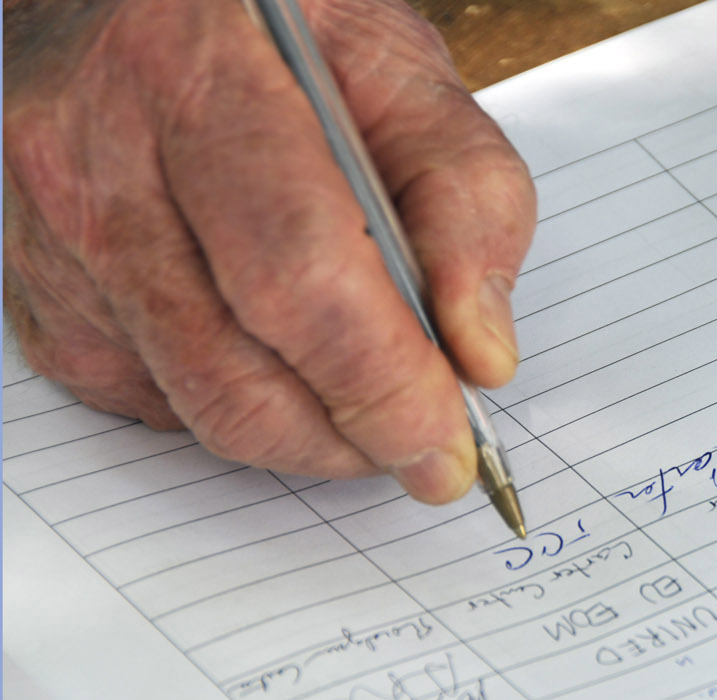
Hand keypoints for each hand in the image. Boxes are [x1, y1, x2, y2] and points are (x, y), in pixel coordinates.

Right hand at [4, 0, 535, 502]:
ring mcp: (51, 242)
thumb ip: (467, 202)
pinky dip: (242, 400)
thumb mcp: (402, 71)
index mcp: (193, 76)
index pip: (297, 278)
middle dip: (352, 436)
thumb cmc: (277, 30)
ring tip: (365, 384)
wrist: (128, 5)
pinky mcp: (41, 303)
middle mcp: (93, 162)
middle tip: (422, 439)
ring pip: (198, 407)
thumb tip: (479, 356)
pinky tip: (274, 343)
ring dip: (306, 429)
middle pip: (236, 373)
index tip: (447, 445)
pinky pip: (158, 404)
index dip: (382, 385)